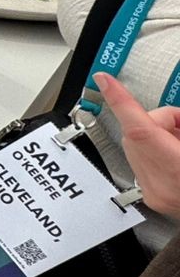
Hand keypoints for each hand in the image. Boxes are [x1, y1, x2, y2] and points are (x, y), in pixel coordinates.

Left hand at [93, 72, 179, 218]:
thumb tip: (174, 116)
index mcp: (177, 168)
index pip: (140, 129)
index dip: (121, 101)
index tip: (104, 80)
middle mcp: (162, 184)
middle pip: (140, 131)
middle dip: (162, 121)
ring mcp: (154, 192)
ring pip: (138, 145)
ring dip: (160, 136)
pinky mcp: (152, 196)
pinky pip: (143, 161)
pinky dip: (158, 152)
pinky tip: (178, 156)